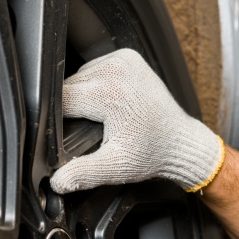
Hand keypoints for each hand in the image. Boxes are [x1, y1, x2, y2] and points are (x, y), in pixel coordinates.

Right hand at [49, 49, 223, 193]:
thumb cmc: (152, 152)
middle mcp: (115, 69)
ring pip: (80, 75)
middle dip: (72, 108)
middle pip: (69, 86)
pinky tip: (106, 100)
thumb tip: (57, 182)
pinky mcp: (127, 56)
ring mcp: (123, 59)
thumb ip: (81, 173)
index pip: (62, 100)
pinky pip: (95, 68)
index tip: (67, 132)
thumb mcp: (114, 167)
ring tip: (99, 115)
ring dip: (81, 93)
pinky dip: (95, 82)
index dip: (59, 118)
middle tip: (89, 128)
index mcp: (109, 92)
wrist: (181, 141)